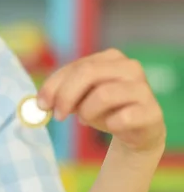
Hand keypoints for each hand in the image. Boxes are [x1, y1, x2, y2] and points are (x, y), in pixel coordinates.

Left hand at [37, 48, 165, 154]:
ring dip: (87, 112)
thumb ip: (62, 95)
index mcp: (110, 58)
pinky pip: (122, 118)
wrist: (137, 132)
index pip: (76, 66)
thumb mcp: (81, 99)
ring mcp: (143, 88)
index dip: (54, 85)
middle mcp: (129, 67)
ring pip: (103, 94)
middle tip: (57, 115)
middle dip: (66, 95)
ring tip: (86, 120)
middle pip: (88, 73)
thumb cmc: (105, 111)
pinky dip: (110, 124)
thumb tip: (39, 103)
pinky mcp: (152, 111)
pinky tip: (111, 126)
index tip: (41, 104)